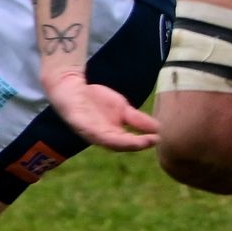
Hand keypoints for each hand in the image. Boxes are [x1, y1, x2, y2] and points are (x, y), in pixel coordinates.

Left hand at [43, 71, 158, 151]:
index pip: (128, 142)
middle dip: (135, 144)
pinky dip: (102, 134)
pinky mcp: (77, 122)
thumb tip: (158, 128)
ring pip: (106, 141)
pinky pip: (90, 131)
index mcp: (111, 134)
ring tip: (139, 141)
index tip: (158, 138)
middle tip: (152, 141)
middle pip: (118, 145)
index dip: (142, 142)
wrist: (73, 85)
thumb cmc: (96, 100)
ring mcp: (88, 131)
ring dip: (123, 142)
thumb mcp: (122, 108)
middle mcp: (100, 136)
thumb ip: (137, 119)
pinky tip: (111, 133)